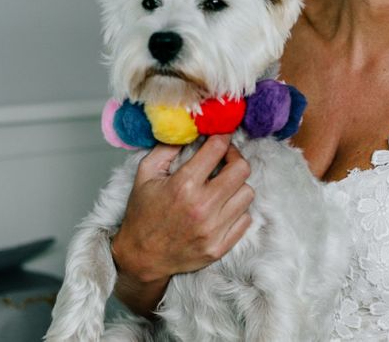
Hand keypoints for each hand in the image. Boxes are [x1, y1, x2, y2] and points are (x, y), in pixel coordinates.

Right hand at [112, 134, 253, 283]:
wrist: (140, 258)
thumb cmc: (142, 214)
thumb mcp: (145, 174)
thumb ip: (166, 148)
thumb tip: (189, 129)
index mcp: (184, 185)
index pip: (217, 148)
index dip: (222, 136)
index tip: (222, 136)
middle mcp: (202, 207)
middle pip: (242, 169)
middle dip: (235, 158)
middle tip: (225, 159)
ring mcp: (213, 230)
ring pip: (248, 194)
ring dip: (237, 185)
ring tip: (223, 185)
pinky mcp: (219, 247)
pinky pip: (246, 219)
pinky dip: (237, 210)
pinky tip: (223, 207)